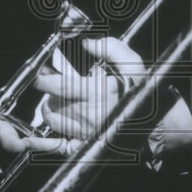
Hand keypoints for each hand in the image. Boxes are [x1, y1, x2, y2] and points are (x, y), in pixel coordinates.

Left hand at [28, 37, 145, 145]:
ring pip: (53, 121)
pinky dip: (42, 144)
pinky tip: (32, 141)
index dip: (43, 80)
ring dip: (49, 111)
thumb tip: (87, 43)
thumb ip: (110, 48)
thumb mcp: (133, 64)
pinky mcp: (87, 147)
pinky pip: (58, 147)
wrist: (159, 124)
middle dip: (49, 94)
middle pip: (52, 103)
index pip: (58, 86)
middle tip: (52, 88)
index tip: (39, 76)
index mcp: (98, 91)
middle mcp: (89, 114)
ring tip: (54, 104)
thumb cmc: (145, 93)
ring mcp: (86, 133)